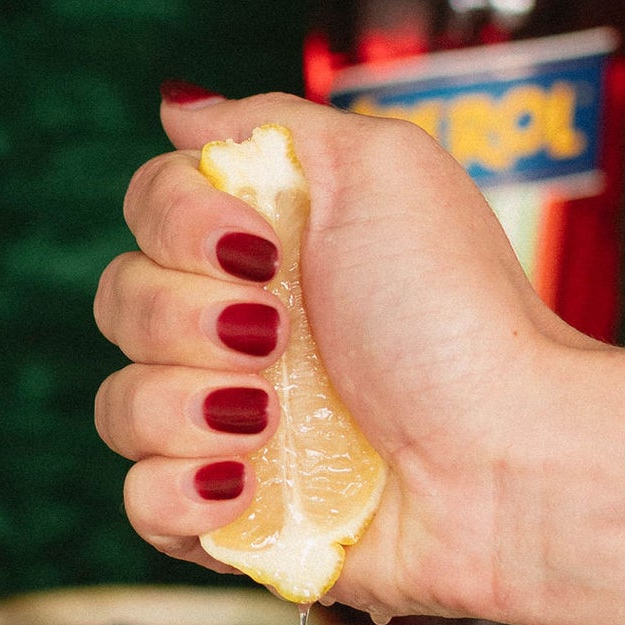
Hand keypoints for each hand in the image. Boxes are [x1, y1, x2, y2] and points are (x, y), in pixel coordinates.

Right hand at [93, 88, 598, 618]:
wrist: (506, 456)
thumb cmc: (459, 313)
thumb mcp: (383, 167)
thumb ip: (271, 122)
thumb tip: (178, 106)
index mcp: (265, 248)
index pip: (146, 209)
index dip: (179, 225)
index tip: (261, 249)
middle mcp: (237, 332)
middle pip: (120, 302)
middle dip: (188, 320)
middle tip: (276, 336)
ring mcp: (230, 428)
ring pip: (118, 407)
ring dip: (188, 407)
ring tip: (274, 420)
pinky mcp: (232, 518)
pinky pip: (139, 501)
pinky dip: (182, 493)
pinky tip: (249, 483)